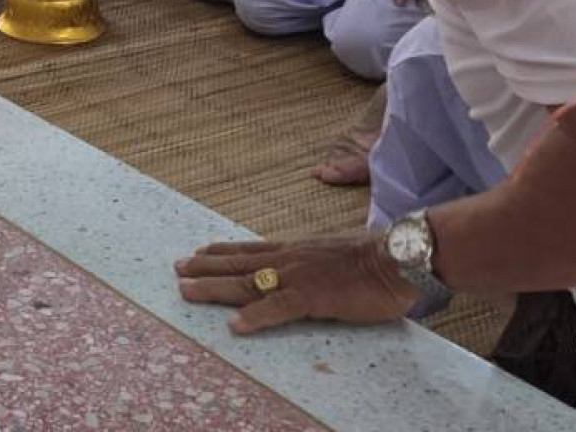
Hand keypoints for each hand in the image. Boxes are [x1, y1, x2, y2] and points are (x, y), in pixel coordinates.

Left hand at [175, 236, 418, 335]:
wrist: (398, 256)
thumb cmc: (377, 256)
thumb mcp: (337, 252)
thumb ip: (318, 260)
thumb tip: (315, 266)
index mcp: (297, 250)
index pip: (253, 249)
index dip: (224, 251)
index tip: (199, 251)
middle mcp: (290, 259)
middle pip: (239, 263)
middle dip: (206, 267)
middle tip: (177, 268)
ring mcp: (297, 277)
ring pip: (247, 282)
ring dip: (214, 287)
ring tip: (186, 290)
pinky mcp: (312, 298)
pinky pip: (277, 309)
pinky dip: (254, 317)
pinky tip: (235, 325)